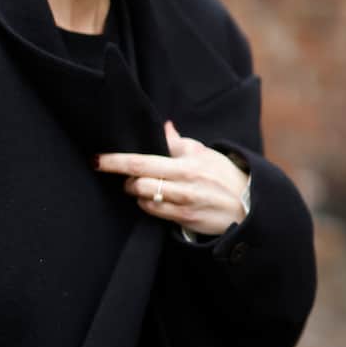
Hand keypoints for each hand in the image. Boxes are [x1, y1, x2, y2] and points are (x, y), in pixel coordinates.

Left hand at [95, 121, 248, 235]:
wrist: (248, 206)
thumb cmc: (223, 175)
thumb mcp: (203, 152)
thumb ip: (178, 142)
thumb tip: (163, 126)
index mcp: (186, 163)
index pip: (142, 160)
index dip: (115, 161)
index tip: (96, 160)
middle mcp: (184, 184)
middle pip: (138, 182)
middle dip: (125, 179)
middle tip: (127, 175)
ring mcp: (184, 204)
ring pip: (143, 198)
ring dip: (136, 192)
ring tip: (141, 186)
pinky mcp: (184, 221)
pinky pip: (154, 213)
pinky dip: (147, 205)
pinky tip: (152, 199)